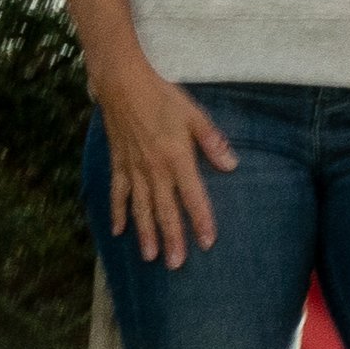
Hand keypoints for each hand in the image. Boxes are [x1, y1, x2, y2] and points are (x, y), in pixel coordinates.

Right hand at [87, 49, 234, 265]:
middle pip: (165, 210)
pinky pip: (118, 194)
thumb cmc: (163, 97)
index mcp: (177, 158)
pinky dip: (118, 213)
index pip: (193, 196)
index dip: (201, 220)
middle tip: (177, 265)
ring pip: (141, 208)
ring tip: (151, 257)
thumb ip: (212, 142)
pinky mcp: (118, 164)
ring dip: (146, 233)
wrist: (122, 83)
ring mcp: (133, 169)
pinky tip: (118, 231)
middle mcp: (154, 169)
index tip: (207, 243)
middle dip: (172, 238)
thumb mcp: (194, 115)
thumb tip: (232, 166)